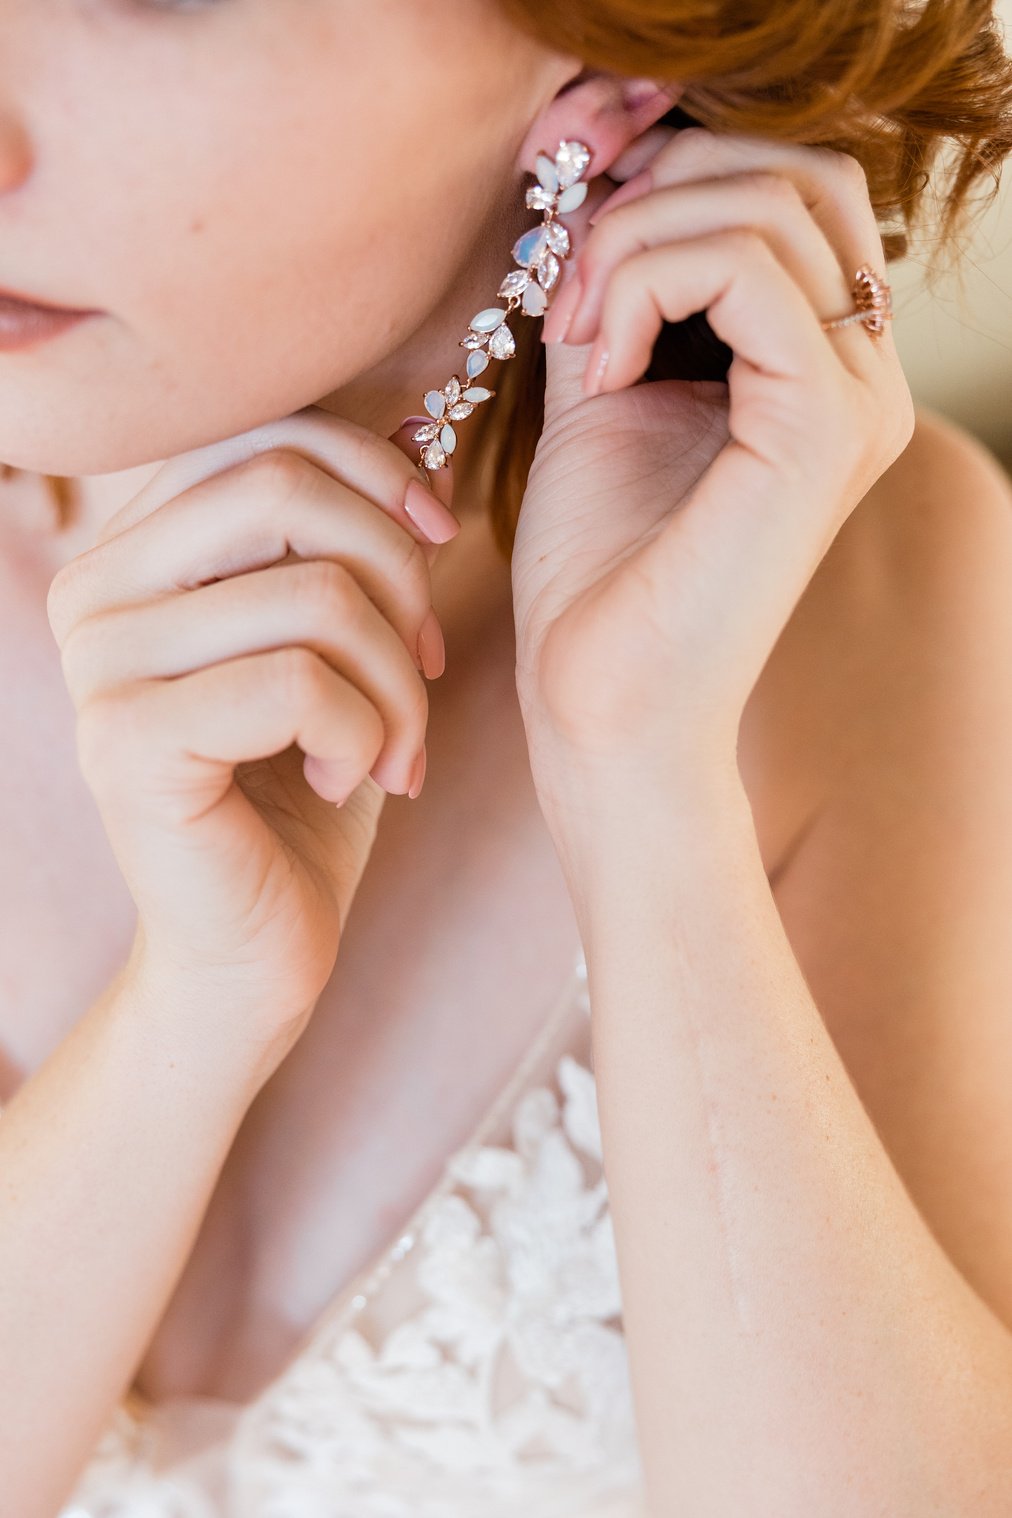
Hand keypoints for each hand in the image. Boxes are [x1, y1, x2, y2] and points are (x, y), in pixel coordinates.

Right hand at [45, 405, 458, 1061]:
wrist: (252, 949)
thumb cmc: (302, 794)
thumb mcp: (344, 648)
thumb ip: (357, 538)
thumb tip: (417, 420)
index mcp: (137, 548)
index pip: (265, 437)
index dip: (377, 471)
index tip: (441, 540)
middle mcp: (93, 589)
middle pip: (285, 487)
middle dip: (398, 573)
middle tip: (432, 666)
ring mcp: (98, 665)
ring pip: (311, 594)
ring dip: (398, 680)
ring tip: (399, 748)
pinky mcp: (128, 742)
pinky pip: (296, 681)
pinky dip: (364, 731)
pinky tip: (351, 777)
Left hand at [511, 124, 914, 794]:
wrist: (601, 704)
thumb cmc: (597, 574)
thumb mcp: (603, 394)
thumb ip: (621, 288)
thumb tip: (604, 183)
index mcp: (822, 374)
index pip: (796, 193)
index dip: (678, 174)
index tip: (576, 245)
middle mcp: (863, 381)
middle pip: (804, 174)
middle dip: (662, 186)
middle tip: (571, 272)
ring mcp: (855, 403)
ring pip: (771, 205)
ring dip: (635, 239)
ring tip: (574, 330)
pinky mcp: (819, 429)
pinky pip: (746, 267)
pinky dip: (644, 281)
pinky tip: (600, 365)